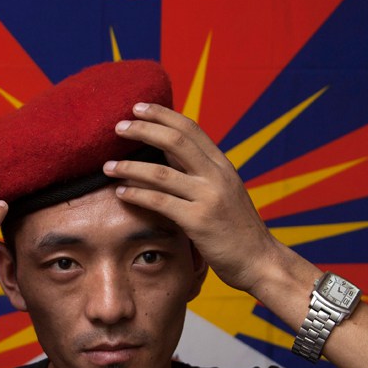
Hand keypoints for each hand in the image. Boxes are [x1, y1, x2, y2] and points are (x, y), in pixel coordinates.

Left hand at [103, 103, 287, 295]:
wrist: (260, 260)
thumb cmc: (237, 229)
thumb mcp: (223, 192)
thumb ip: (199, 173)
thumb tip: (166, 154)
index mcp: (222, 165)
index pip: (190, 128)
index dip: (162, 114)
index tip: (138, 107)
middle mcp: (217, 176)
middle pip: (175, 140)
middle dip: (143, 129)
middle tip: (118, 126)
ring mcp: (209, 198)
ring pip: (161, 173)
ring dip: (129, 167)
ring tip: (107, 166)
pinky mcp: (199, 221)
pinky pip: (160, 202)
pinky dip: (137, 194)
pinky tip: (121, 192)